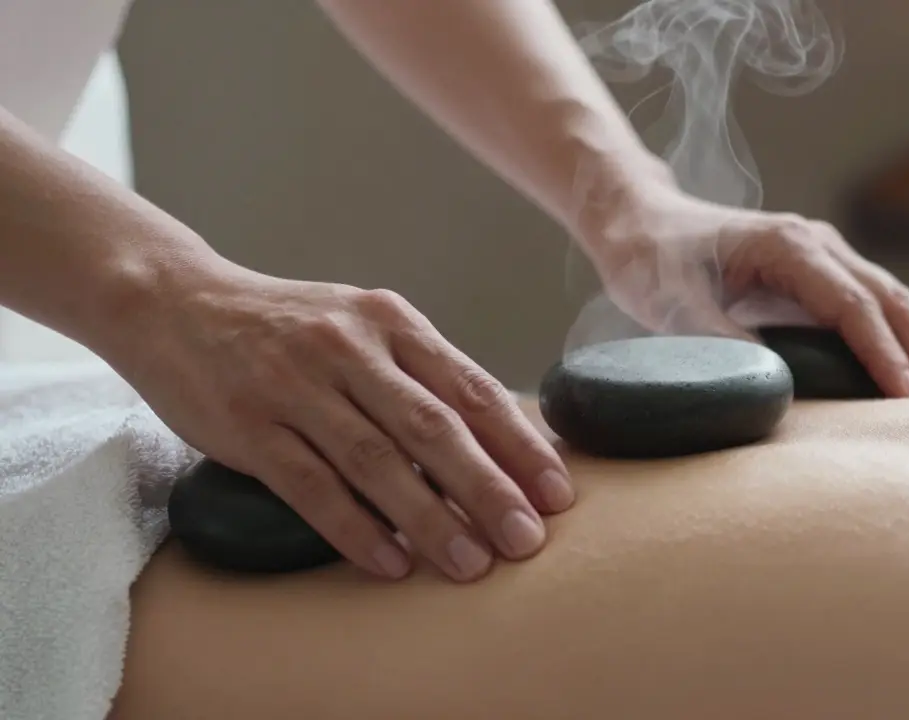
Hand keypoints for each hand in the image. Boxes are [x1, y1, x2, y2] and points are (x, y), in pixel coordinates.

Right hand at [115, 261, 573, 581]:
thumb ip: (420, 374)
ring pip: (376, 461)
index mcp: (390, 320)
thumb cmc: (289, 325)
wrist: (177, 302)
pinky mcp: (249, 425)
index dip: (518, 443)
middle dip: (488, 489)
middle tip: (527, 539)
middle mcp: (349, 348)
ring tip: (471, 564)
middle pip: (434, 428)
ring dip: (430, 519)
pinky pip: (312, 486)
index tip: (557, 492)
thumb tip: (497, 441)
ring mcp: (296, 385)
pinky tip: (392, 562)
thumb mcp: (362, 325)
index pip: (470, 387)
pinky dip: (356, 528)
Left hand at [578, 185, 908, 396]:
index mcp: (788, 246)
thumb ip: (716, 339)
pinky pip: (877, 316)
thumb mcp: (669, 301)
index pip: (853, 306)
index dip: (885, 355)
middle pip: (893, 303)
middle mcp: (819, 247)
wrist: (639, 223)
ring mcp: (826, 261)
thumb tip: (771, 387)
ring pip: (896, 307)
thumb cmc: (650, 258)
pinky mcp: (821, 282)